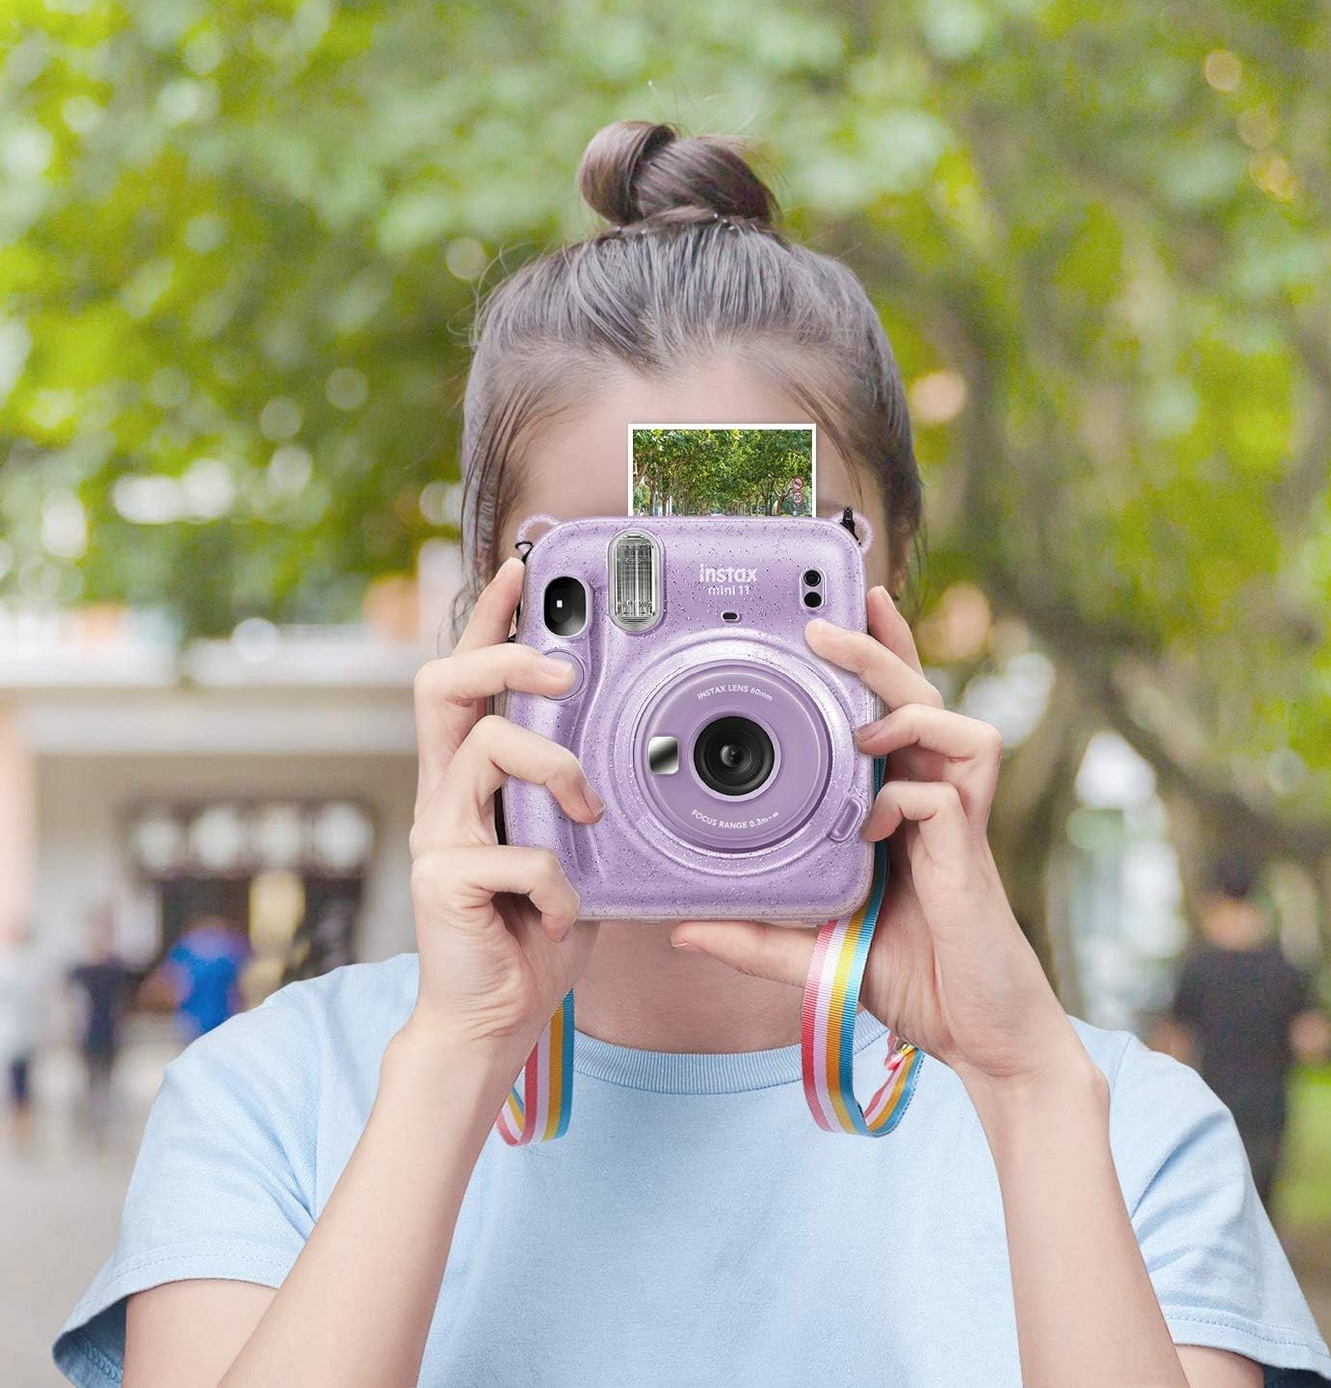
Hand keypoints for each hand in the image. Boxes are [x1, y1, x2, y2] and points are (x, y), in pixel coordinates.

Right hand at [407, 555, 603, 1061]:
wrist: (494, 1019)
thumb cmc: (536, 929)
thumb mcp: (577, 850)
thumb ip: (587, 802)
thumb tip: (637, 760)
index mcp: (473, 778)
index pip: (471, 680)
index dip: (489, 620)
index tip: (520, 568)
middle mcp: (445, 794)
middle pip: (443, 686)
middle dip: (506, 661)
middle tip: (566, 675)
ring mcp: (437, 834)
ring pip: (486, 751)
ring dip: (556, 772)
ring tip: (589, 813)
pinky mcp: (442, 881)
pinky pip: (517, 856)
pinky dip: (560, 887)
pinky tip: (565, 919)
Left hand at [671, 586, 1098, 1118]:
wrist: (980, 1038)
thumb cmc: (910, 979)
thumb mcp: (814, 953)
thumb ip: (756, 938)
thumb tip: (682, 929)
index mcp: (901, 809)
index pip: (892, 716)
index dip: (877, 658)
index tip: (842, 611)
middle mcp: (934, 803)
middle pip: (921, 700)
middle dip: (879, 653)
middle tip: (825, 628)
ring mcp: (958, 827)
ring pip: (957, 728)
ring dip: (906, 715)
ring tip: (858, 733)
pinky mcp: (970, 859)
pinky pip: (948, 797)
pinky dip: (907, 796)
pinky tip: (875, 823)